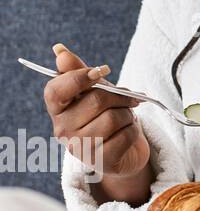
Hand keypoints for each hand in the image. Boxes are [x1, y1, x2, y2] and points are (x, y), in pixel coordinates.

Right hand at [44, 43, 150, 179]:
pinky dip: (134, 131)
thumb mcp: (95, 91)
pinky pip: (126, 135)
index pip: (55, 90)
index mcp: (57, 109)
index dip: (79, 77)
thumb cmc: (106, 115)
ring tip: (126, 118)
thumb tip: (59, 49)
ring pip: (114, 117)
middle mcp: (62, 129)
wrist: (123, 151)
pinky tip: (127, 134)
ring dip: (128, 114)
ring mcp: (79, 148)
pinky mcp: (100, 161)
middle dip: (120, 96)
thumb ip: (78, 71)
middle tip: (129, 98)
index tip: (102, 71)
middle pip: (96, 100)